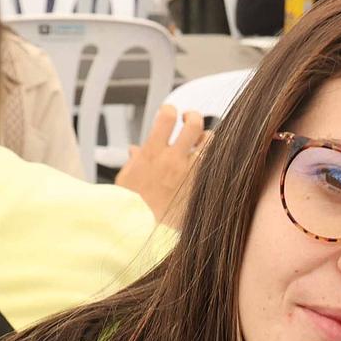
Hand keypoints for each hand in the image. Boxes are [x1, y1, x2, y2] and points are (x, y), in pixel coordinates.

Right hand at [114, 103, 205, 226]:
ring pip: (211, 143)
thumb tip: (135, 149)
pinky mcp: (199, 188)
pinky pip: (213, 166)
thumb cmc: (130, 205)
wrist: (140, 230)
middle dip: (193, 117)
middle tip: (189, 121)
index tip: (170, 113)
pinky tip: (206, 163)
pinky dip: (212, 160)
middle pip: (194, 124)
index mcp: (152, 153)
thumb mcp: (126, 177)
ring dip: (206, 139)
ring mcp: (189, 174)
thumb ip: (135, 160)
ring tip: (200, 143)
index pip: (168, 116)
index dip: (170, 109)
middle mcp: (173, 160)